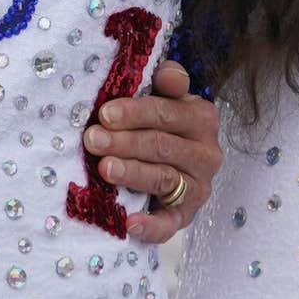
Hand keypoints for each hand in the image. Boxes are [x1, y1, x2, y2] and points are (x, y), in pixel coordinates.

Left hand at [84, 59, 221, 243]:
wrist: (179, 167)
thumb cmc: (163, 126)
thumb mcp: (168, 100)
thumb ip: (168, 83)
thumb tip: (167, 72)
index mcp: (202, 118)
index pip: (168, 113)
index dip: (136, 113)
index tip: (104, 114)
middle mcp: (207, 153)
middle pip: (162, 146)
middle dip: (124, 142)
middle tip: (92, 140)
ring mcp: (199, 187)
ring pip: (163, 179)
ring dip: (132, 174)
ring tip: (104, 169)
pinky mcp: (186, 216)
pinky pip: (169, 224)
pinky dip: (150, 226)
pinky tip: (129, 223)